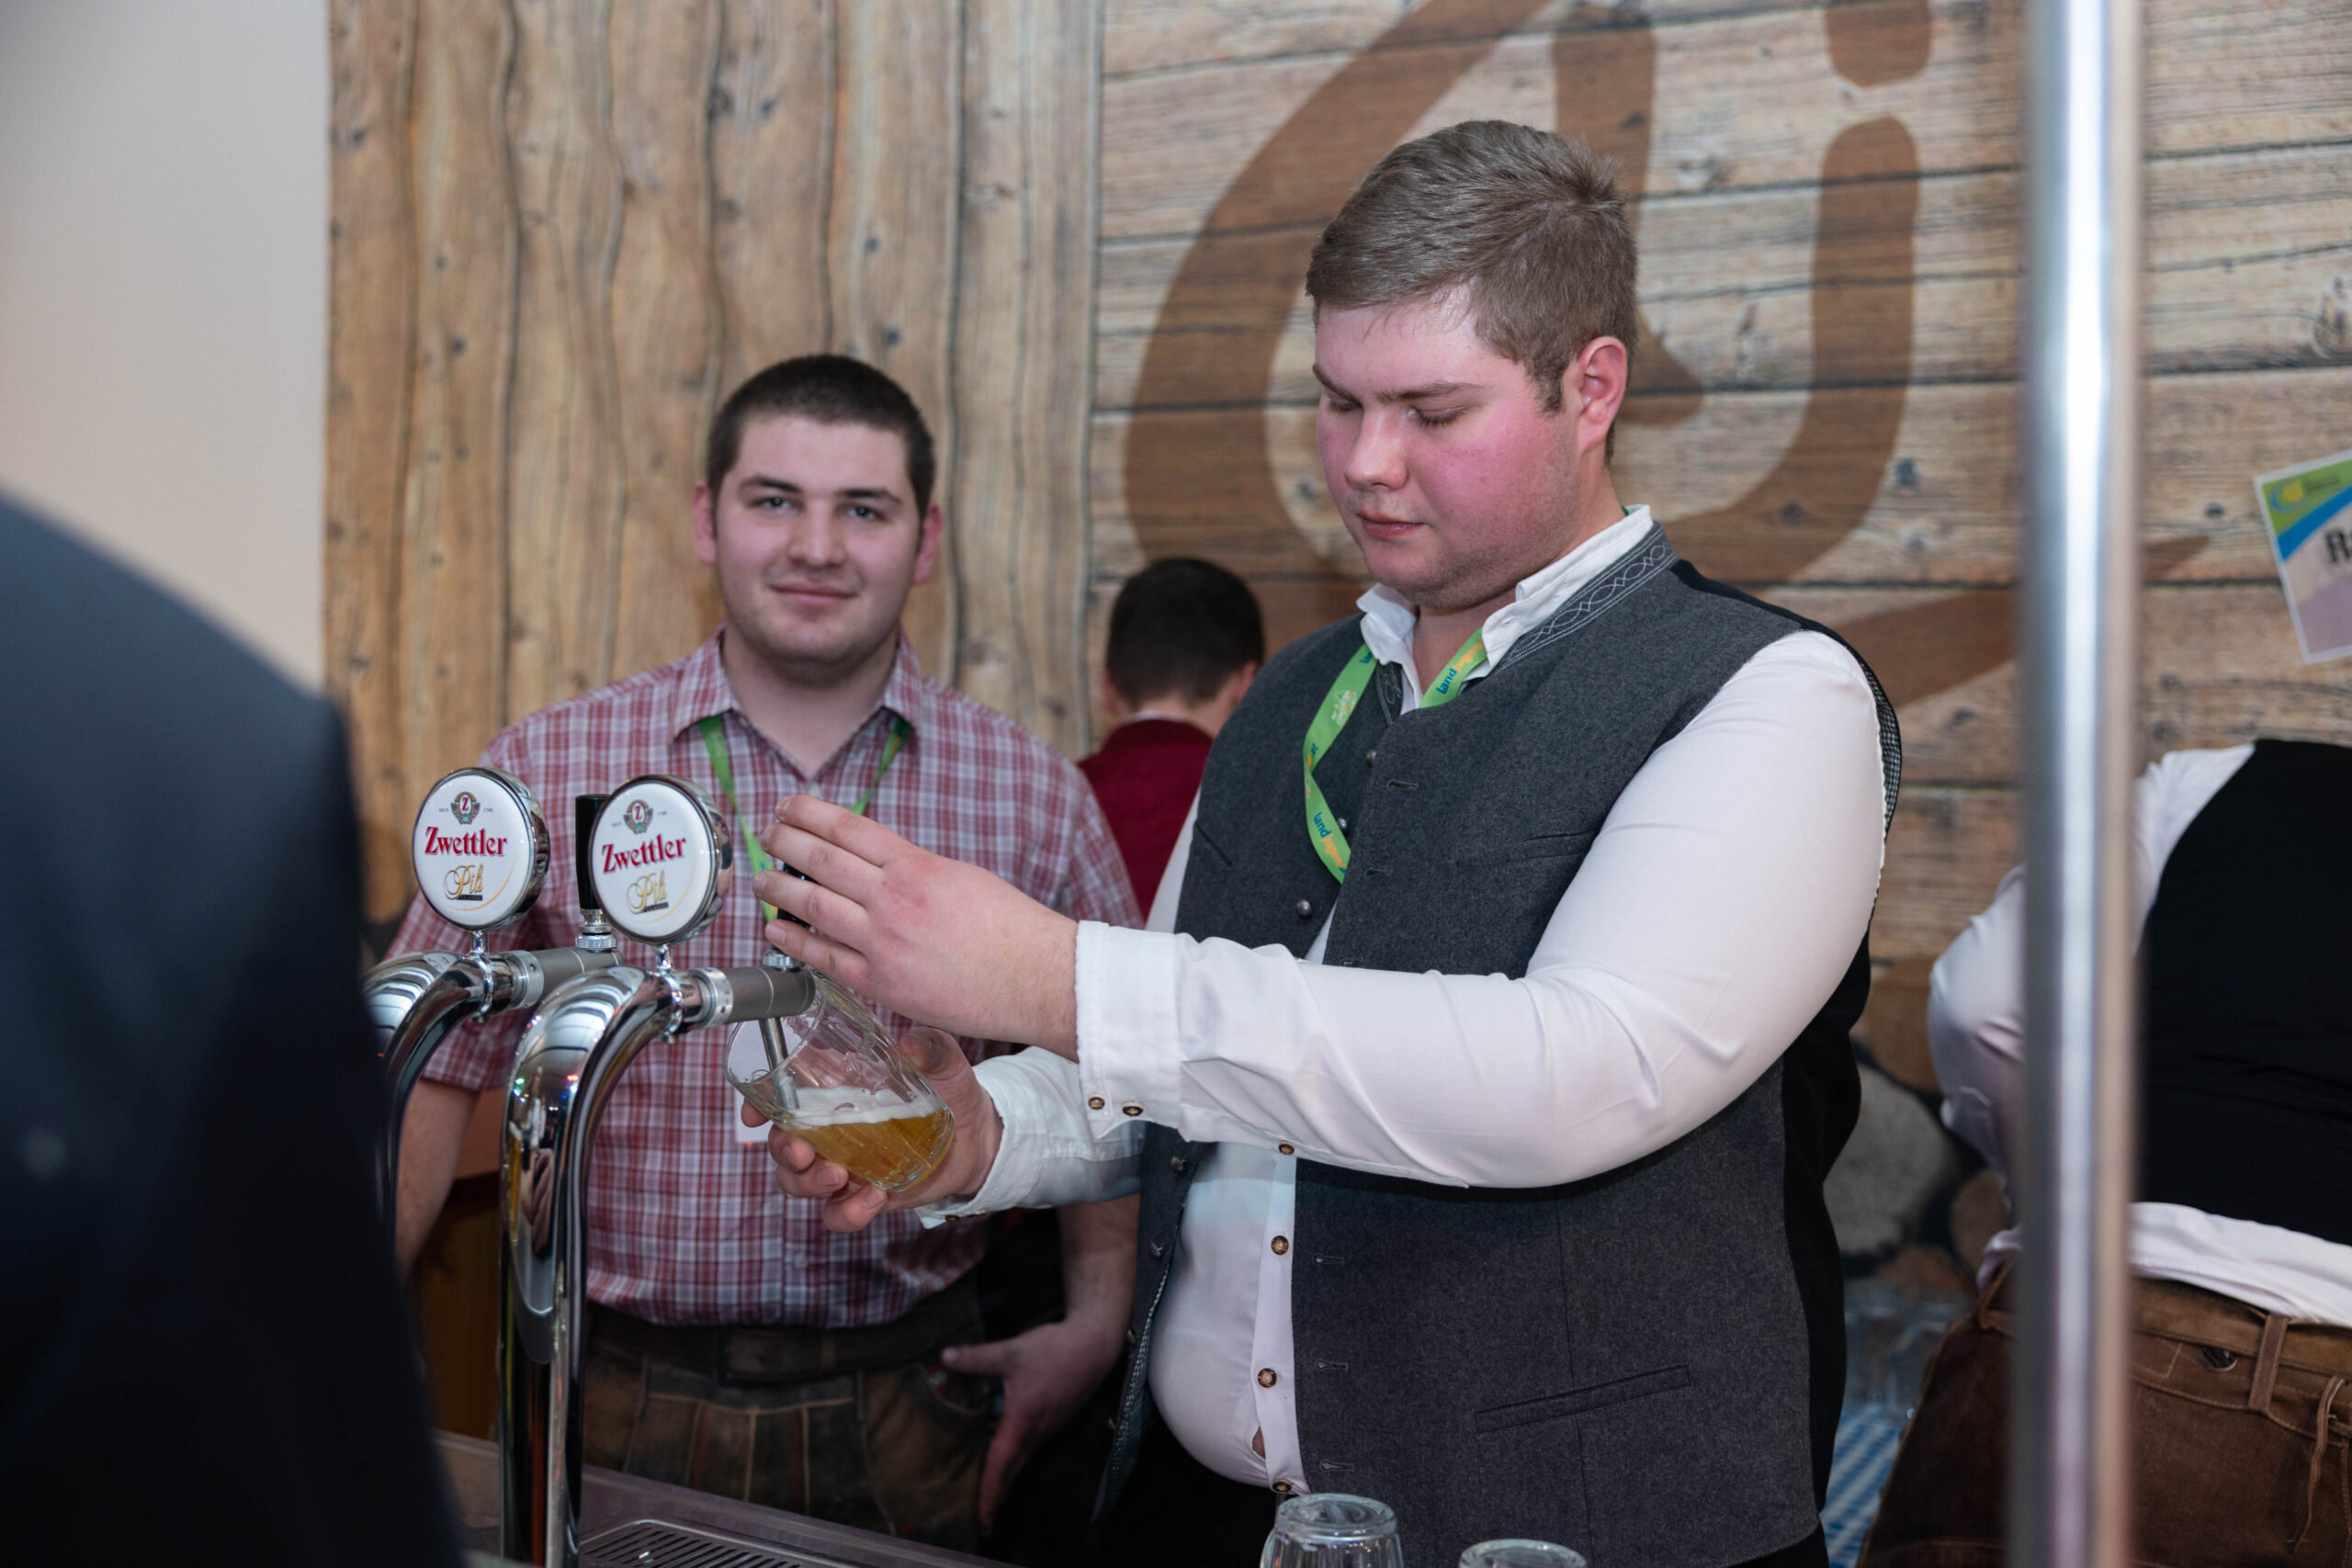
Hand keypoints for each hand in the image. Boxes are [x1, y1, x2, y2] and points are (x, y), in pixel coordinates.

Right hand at [741, 1026, 1003, 1231]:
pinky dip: (848, 1212)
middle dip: (781, 1151)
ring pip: (795, 1183)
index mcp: (835, 1091)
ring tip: (839, 1176)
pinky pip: (837, 1214)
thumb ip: (931, 1048)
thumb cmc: (950, 1090)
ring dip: (806, 1184)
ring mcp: (842, 1164)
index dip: (756, 1103)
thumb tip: (909, 1045)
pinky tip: (874, 1197)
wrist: (979, 1137)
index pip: (780, 1095)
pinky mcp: (862, 1196)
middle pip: (779, 1144)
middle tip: (804, 1152)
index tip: (753, 1114)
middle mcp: (829, 1129)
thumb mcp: (945, 1062)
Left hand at [754, 795, 1080, 1057]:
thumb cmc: (1011, 928)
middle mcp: (894, 898)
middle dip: (785, 842)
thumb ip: (914, 871)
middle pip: (821, 861)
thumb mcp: (961, 877)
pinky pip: (824, 958)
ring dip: (780, 889)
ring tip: (761, 879)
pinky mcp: (882, 982)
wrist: (1036, 976)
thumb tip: (876, 870)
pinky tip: (776, 929)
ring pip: (814, 907)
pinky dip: (793, 940)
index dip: (809, 813)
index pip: (848, 828)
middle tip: (766, 834)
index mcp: (916, 865)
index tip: (788, 806)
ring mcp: (883, 941)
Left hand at [942, 1308, 1126, 1532]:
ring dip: (1007, 1483)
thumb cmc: (1054, 1350)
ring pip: (1023, 1463)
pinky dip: (1016, 1465)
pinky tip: (1008, 1461)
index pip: (1000, 1467)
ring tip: (991, 1500)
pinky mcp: (1054, 1421)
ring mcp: (1048, 1429)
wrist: (1094, 1345)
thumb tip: (945, 1355)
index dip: (988, 1494)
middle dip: (997, 1499)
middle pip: (1013, 1473)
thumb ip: (977, 1357)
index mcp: (1021, 1423)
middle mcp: (1036, 1433)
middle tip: (982, 1524)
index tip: (980, 1518)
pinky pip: (1031, 1451)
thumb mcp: (1012, 1351)